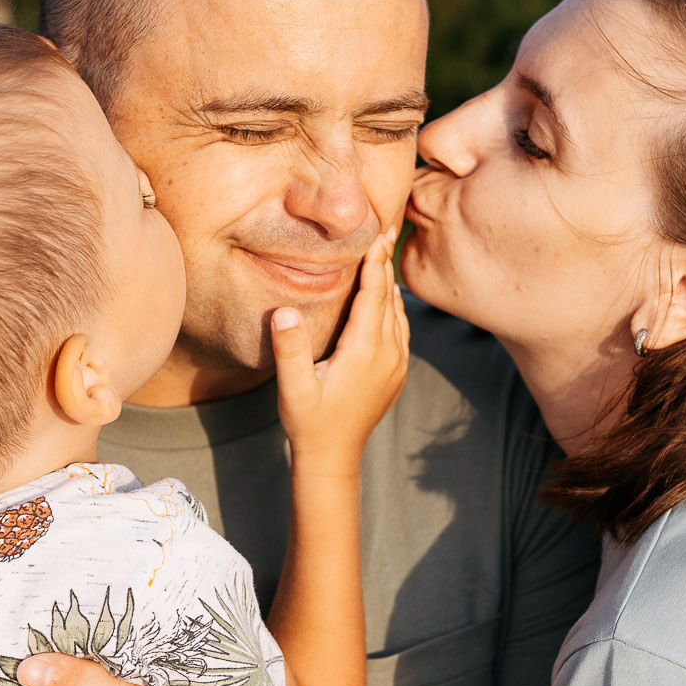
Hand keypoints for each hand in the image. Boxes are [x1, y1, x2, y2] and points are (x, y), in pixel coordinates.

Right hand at [271, 227, 409, 470]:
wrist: (334, 457)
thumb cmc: (309, 422)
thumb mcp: (293, 388)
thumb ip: (289, 349)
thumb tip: (284, 311)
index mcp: (365, 351)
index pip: (374, 295)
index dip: (376, 263)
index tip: (379, 233)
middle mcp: (388, 354)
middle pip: (390, 298)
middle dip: (385, 264)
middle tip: (386, 228)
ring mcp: (397, 364)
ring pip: (398, 312)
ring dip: (389, 284)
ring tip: (383, 254)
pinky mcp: (397, 372)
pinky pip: (400, 329)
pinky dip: (392, 306)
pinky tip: (384, 296)